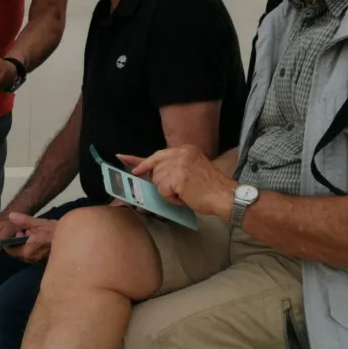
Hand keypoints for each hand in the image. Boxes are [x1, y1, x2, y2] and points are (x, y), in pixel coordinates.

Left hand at [2, 213, 55, 263]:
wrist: (71, 240)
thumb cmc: (54, 232)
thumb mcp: (38, 224)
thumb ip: (23, 221)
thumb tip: (11, 216)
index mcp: (27, 252)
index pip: (10, 251)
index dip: (9, 242)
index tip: (16, 232)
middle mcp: (32, 260)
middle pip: (18, 252)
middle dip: (19, 242)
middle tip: (25, 231)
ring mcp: (39, 262)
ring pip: (27, 253)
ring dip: (26, 244)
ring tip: (32, 233)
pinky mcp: (46, 261)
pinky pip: (35, 255)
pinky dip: (34, 248)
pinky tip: (40, 239)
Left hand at [118, 144, 236, 219]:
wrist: (225, 196)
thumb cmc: (210, 188)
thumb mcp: (192, 169)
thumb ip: (172, 168)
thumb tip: (150, 174)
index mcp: (185, 149)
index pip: (157, 154)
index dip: (139, 160)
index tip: (121, 158)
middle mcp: (180, 153)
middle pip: (155, 170)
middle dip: (161, 183)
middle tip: (177, 188)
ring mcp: (178, 165)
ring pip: (158, 182)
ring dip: (169, 192)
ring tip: (187, 192)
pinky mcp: (176, 178)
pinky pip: (163, 192)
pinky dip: (172, 198)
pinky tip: (186, 196)